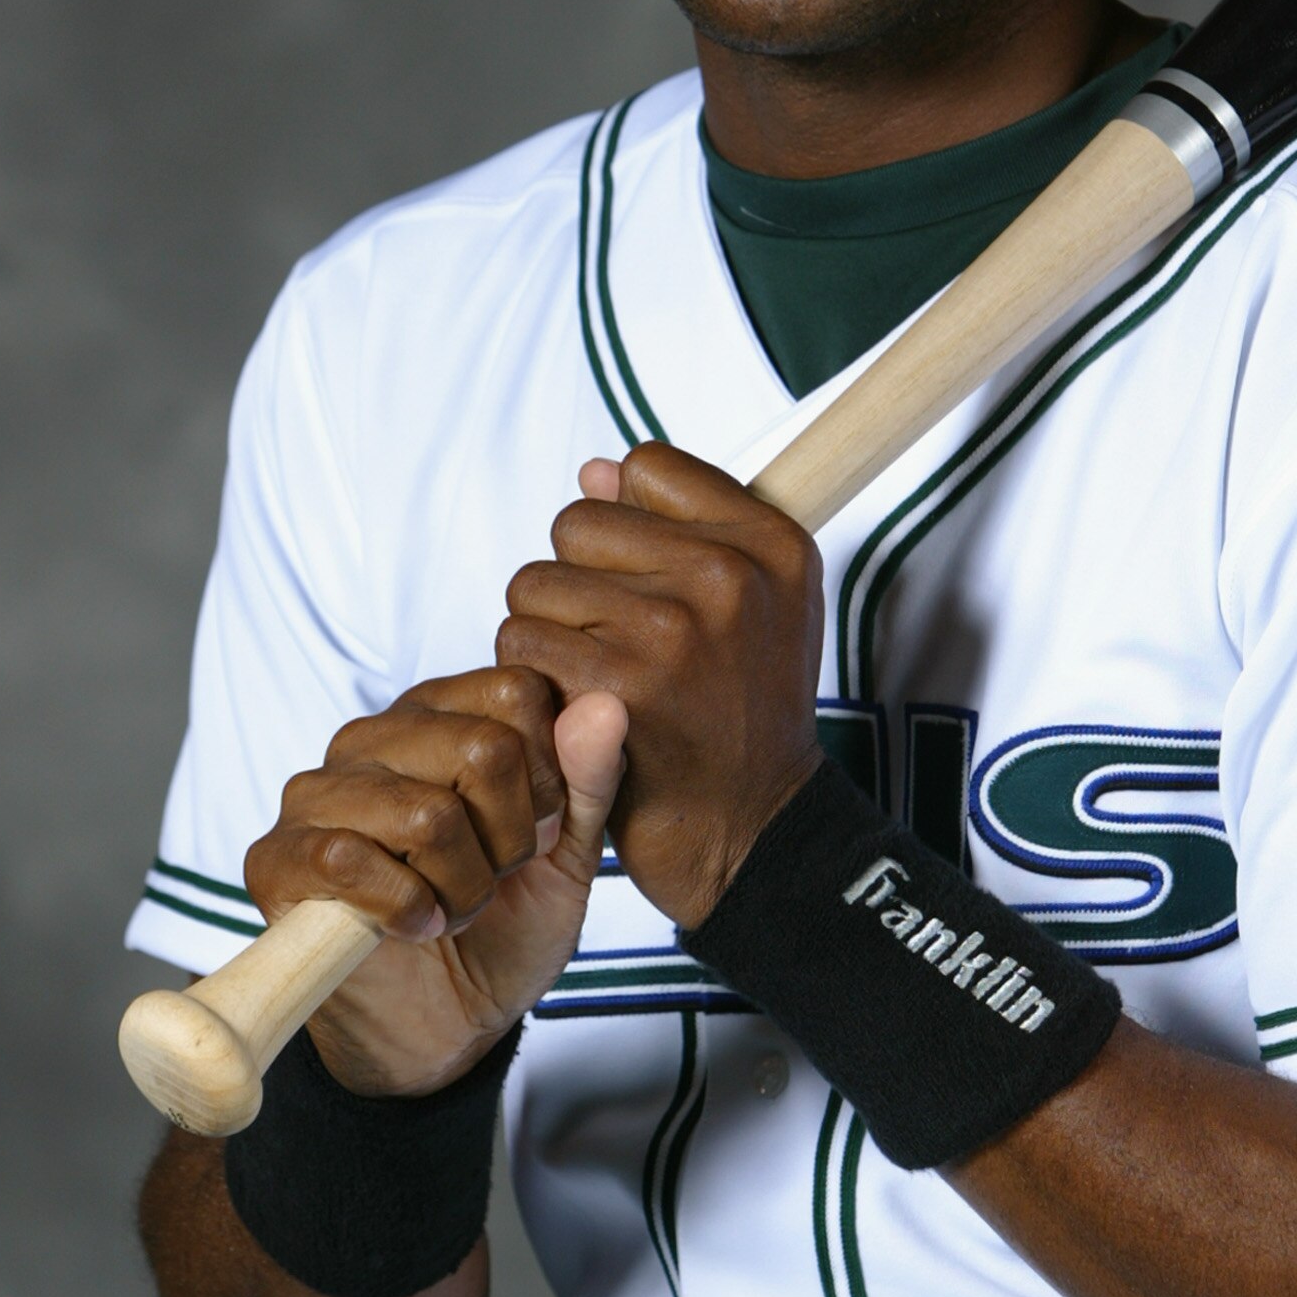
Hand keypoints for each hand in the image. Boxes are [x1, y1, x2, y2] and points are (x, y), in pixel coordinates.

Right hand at [243, 664, 626, 1096]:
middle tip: (493, 878)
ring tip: (452, 906)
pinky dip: (405, 910)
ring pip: (427, 813)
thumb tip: (604, 705)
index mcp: (442, 714)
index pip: (517, 691)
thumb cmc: (506, 927)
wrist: (450, 1027)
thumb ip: (589, 778)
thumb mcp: (571, 855)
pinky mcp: (276, 857)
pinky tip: (412, 927)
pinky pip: (350, 860)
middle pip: (483, 748)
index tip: (542, 832)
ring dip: (462, 886)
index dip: (550, 778)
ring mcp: (316, 792)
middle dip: (511, 839)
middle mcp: (374, 737)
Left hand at [496, 444, 822, 927]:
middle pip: (579, 522)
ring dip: (546, 630)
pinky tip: (574, 707)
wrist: (751, 829)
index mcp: (774, 542)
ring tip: (595, 675)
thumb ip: (683, 524)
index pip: (648, 467)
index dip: (628, 522)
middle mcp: (732, 574)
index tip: (649, 579)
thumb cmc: (743, 711)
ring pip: (536, 580)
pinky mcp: (618, 685)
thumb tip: (593, 472)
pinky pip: (522, 639)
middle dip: (577, 580)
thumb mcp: (756, 604)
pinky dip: (532, 677)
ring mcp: (675, 629)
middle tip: (617, 641)